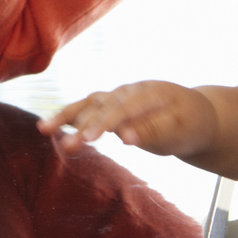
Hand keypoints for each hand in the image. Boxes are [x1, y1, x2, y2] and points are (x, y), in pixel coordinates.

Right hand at [39, 81, 217, 158]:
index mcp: (149, 93)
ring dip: (67, 116)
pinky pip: (88, 108)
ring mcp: (118, 96)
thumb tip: (125, 138)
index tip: (91, 139)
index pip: (123, 108)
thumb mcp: (180, 130)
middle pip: (102, 107)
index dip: (105, 123)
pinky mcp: (111, 105)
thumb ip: (153, 131)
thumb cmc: (189, 123)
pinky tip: (52, 126)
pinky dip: (70, 116)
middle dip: (83, 126)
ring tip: (44, 129)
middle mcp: (129, 91)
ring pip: (89, 104)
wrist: (194, 114)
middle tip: (67, 146)